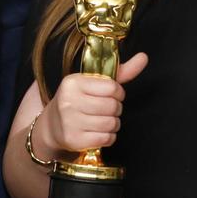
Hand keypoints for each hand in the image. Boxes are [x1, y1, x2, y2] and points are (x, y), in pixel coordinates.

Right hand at [34, 53, 148, 157]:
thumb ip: (120, 72)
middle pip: (113, 106)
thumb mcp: (93, 83)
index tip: (112, 95)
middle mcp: (69, 101)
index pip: (112, 87)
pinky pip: (106, 138)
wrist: (52, 126)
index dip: (118, 93)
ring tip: (102, 121)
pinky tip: (98, 132)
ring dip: (113, 124)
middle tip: (106, 110)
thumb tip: (144, 57)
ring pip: (111, 123)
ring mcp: (70, 122)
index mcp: (73, 82)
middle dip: (116, 109)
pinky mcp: (74, 140)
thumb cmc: (78, 100)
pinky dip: (108, 137)